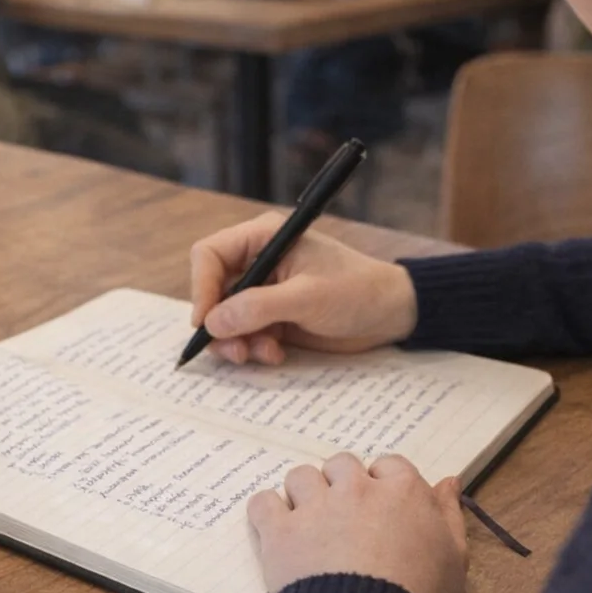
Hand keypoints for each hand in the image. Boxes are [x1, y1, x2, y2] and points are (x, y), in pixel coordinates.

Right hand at [189, 212, 418, 364]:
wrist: (390, 314)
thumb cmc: (356, 291)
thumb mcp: (307, 297)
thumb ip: (258, 308)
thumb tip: (212, 323)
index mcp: (263, 238)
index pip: (209, 255)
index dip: (201, 287)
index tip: (206, 322)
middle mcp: (257, 261)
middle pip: (212, 290)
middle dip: (219, 323)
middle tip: (234, 350)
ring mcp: (263, 291)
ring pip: (224, 318)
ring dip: (236, 342)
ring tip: (261, 354)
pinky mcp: (271, 317)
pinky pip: (243, 334)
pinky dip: (253, 348)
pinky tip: (276, 354)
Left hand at [250, 454, 468, 592]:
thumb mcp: (454, 560)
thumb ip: (448, 516)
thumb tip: (448, 482)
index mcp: (403, 492)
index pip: (389, 465)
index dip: (383, 485)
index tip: (381, 510)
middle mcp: (356, 489)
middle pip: (342, 464)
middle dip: (341, 485)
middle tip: (344, 519)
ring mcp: (315, 508)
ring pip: (301, 476)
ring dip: (304, 495)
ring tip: (309, 526)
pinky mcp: (280, 531)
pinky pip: (263, 502)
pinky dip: (267, 513)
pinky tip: (277, 533)